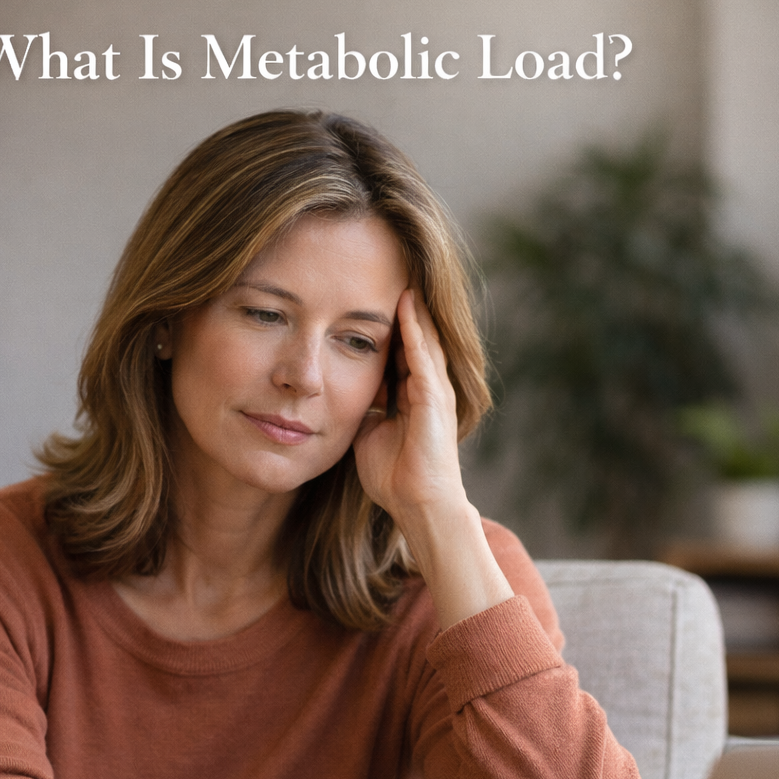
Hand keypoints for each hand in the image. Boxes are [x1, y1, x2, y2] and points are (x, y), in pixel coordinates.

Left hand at [352, 289, 465, 525]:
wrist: (417, 504)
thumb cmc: (395, 477)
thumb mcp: (369, 434)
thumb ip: (363, 412)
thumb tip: (344, 398)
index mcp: (411, 396)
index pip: (400, 351)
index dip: (387, 327)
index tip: (368, 300)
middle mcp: (426, 388)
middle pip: (414, 339)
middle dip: (403, 311)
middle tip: (390, 274)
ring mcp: (433, 391)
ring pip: (423, 340)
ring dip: (412, 310)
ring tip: (402, 278)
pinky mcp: (434, 397)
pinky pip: (423, 355)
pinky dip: (414, 330)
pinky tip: (405, 306)